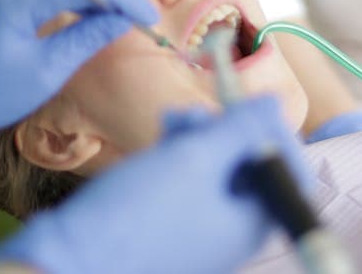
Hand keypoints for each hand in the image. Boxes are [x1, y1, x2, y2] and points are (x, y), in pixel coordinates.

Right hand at [0, 96, 309, 273]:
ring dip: (199, 141)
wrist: (74, 259)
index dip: (268, 128)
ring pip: (218, 173)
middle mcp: (235, 234)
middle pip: (251, 167)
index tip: (241, 103)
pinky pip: (192, 189)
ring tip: (168, 126)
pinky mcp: (175, 232)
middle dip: (226, 132)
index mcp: (254, 223)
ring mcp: (204, 235)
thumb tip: (275, 104)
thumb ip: (242, 128)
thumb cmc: (135, 215)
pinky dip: (181, 162)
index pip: (288, 168)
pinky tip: (157, 148)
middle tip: (192, 116)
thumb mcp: (194, 158)